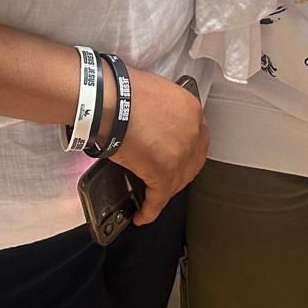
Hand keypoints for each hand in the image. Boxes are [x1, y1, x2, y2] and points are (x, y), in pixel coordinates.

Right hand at [108, 69, 207, 226]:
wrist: (110, 99)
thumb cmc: (123, 92)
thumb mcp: (157, 94)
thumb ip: (165, 113)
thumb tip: (157, 126)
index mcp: (191, 110)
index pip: (196, 139)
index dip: (186, 154)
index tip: (176, 160)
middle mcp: (193, 132)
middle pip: (191, 163)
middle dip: (178, 175)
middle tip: (163, 182)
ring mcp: (180, 154)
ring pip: (176, 182)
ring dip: (163, 192)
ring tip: (150, 198)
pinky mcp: (163, 172)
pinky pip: (158, 198)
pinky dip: (150, 209)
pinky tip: (142, 215)